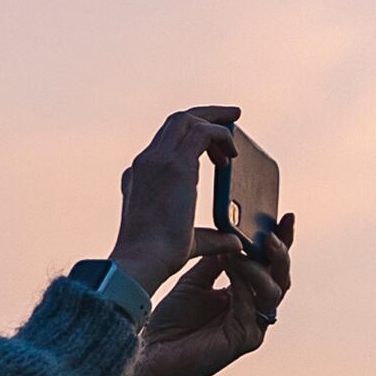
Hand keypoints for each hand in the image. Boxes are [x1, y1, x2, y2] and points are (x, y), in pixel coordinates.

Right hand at [109, 106, 243, 295]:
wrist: (142, 261)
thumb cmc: (159, 258)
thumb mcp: (189, 241)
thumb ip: (212, 238)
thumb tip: (234, 242)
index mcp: (139, 177)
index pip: (164, 144)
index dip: (190, 139)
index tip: (212, 147)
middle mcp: (146, 162)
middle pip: (175, 123)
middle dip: (204, 115)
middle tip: (230, 117)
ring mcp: (157, 160)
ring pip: (186, 119)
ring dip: (214, 119)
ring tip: (235, 121)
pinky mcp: (175, 164)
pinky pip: (203, 132)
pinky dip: (221, 135)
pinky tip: (233, 153)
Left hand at [119, 212, 293, 375]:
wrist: (152, 353)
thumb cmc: (171, 321)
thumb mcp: (195, 280)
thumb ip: (217, 260)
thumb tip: (233, 233)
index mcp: (245, 296)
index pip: (270, 266)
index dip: (281, 242)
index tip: (285, 217)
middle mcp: (254, 311)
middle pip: (281, 278)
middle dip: (280, 253)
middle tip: (271, 234)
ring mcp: (252, 327)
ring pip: (273, 292)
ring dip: (258, 267)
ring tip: (240, 251)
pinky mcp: (245, 340)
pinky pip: (253, 306)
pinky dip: (244, 284)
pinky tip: (233, 267)